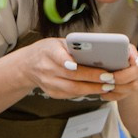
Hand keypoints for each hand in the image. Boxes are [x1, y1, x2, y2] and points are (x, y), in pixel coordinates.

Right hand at [15, 38, 137, 101]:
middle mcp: (47, 70)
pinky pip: (71, 94)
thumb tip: (98, 52)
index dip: (70, 64)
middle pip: (72, 77)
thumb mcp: (57, 42)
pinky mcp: (52, 93)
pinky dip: (86, 92)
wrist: (28, 66)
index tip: (84, 65)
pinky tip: (97, 88)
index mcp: (48, 53)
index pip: (60, 59)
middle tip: (109, 78)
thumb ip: (74, 46)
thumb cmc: (48, 51)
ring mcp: (48, 84)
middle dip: (92, 78)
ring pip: (73, 89)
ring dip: (92, 88)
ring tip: (108, 85)